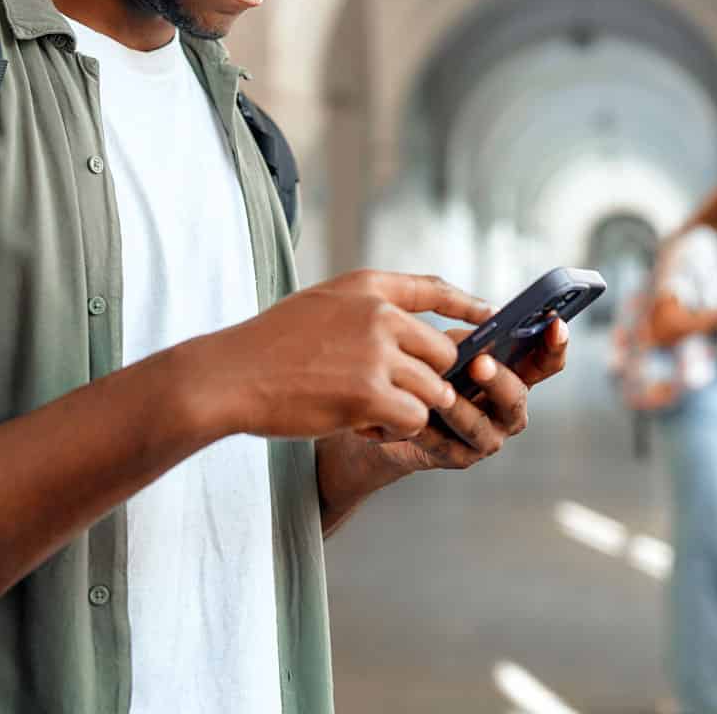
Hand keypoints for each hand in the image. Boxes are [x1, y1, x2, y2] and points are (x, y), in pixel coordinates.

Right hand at [204, 271, 489, 441]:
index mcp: (367, 287)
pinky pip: (413, 417)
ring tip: (365, 411)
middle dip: (427, 378)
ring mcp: (377, 353)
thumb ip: (364, 310)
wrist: (230, 375)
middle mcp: (379, 313)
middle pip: (443, 351)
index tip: (487, 313)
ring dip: (407, 407)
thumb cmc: (267, 346)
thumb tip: (408, 329)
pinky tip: (358, 425)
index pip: (432, 288)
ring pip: (432, 389)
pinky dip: (393, 428)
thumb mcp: (320, 306)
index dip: (464, 303)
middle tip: (390, 395)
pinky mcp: (370, 394)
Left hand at [379, 315, 569, 472]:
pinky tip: (417, 419)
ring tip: (441, 393)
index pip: (546, 363)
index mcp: (516, 378)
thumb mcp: (452, 348)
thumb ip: (468, 340)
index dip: (555, 345)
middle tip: (480, 362)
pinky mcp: (459, 458)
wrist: (403, 413)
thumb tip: (477, 333)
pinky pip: (445, 445)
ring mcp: (488, 438)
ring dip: (460, 408)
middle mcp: (509, 411)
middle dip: (498, 379)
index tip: (554, 324)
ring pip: (478, 426)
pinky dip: (429, 431)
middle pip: (515, 397)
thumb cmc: (435, 373)